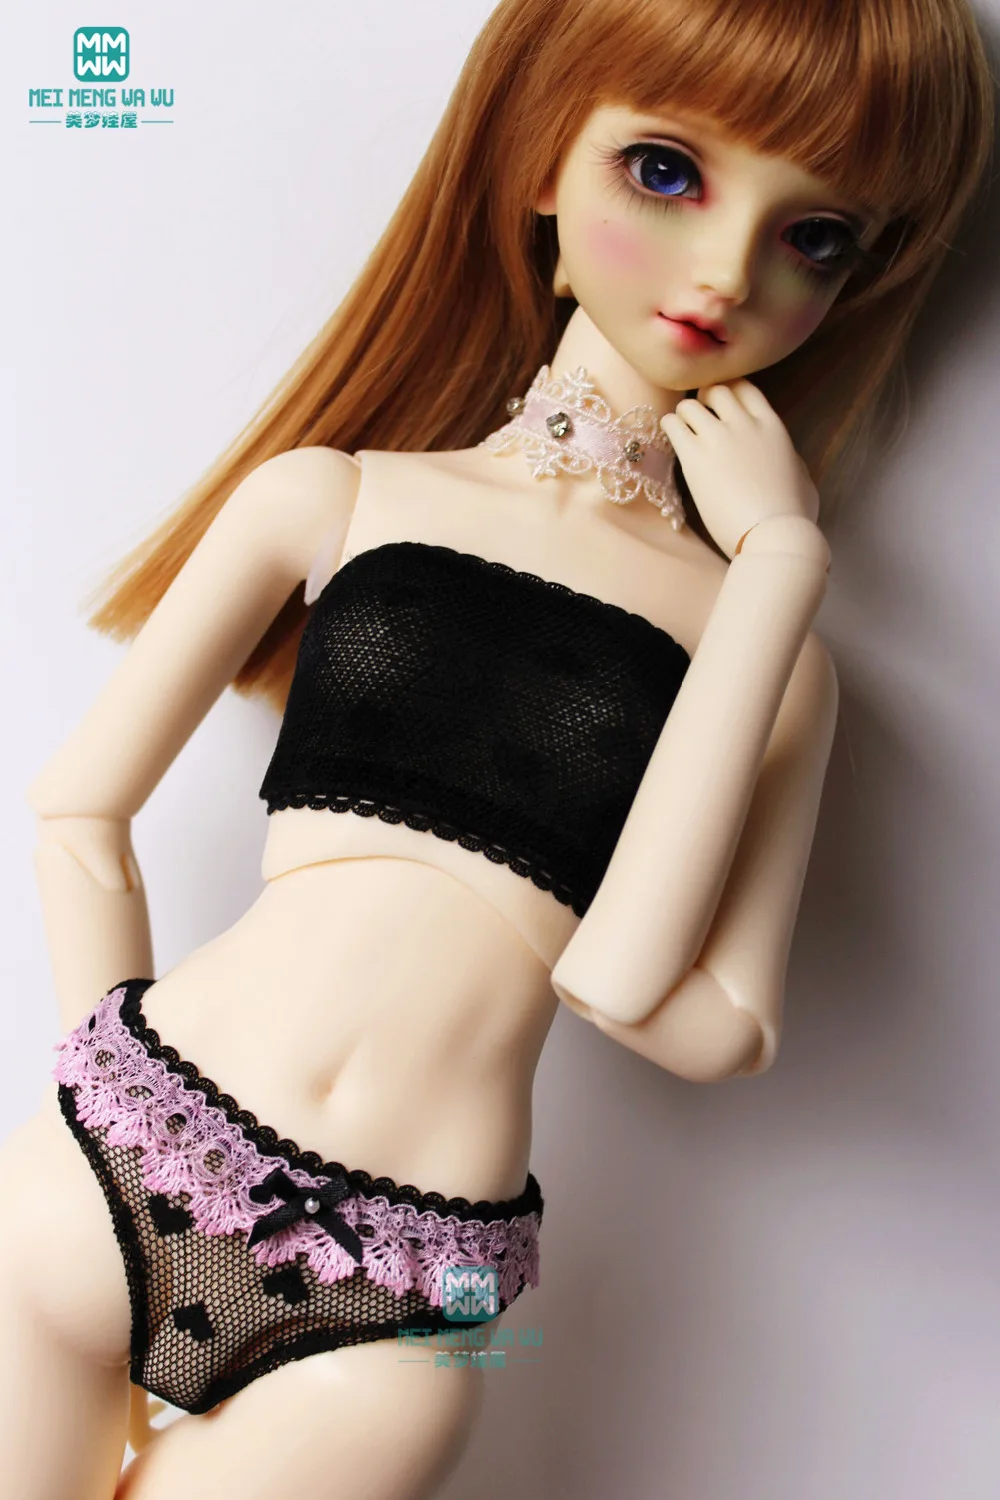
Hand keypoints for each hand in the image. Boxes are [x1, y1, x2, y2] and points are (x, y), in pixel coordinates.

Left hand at [661, 379, 818, 558]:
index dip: (730, 393)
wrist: (775, 533)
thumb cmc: (794, 515)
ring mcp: (718, 437)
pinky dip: (668, 428)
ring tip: (681, 432)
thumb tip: (787, 458)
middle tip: (698, 417)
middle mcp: (744, 423)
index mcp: (772, 426)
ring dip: (683, 416)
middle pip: (716, 389)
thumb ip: (791, 460)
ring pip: (689, 405)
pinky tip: (670, 442)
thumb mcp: (802, 478)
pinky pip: (671, 425)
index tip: (720, 406)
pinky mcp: (694, 456)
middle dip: (704, 399)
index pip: (746, 389)